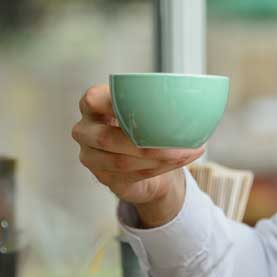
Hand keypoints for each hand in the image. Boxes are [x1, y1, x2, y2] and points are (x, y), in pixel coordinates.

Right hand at [71, 83, 203, 226]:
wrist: (142, 155)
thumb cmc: (141, 123)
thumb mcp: (143, 106)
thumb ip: (152, 99)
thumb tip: (190, 98)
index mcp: (92, 105)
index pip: (93, 100)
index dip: (114, 104)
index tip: (143, 105)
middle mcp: (85, 131)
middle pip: (107, 138)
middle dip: (146, 142)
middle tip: (179, 141)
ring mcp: (91, 157)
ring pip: (121, 161)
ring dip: (158, 158)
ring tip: (185, 151)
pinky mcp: (104, 178)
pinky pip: (133, 175)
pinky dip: (161, 167)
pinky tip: (180, 159)